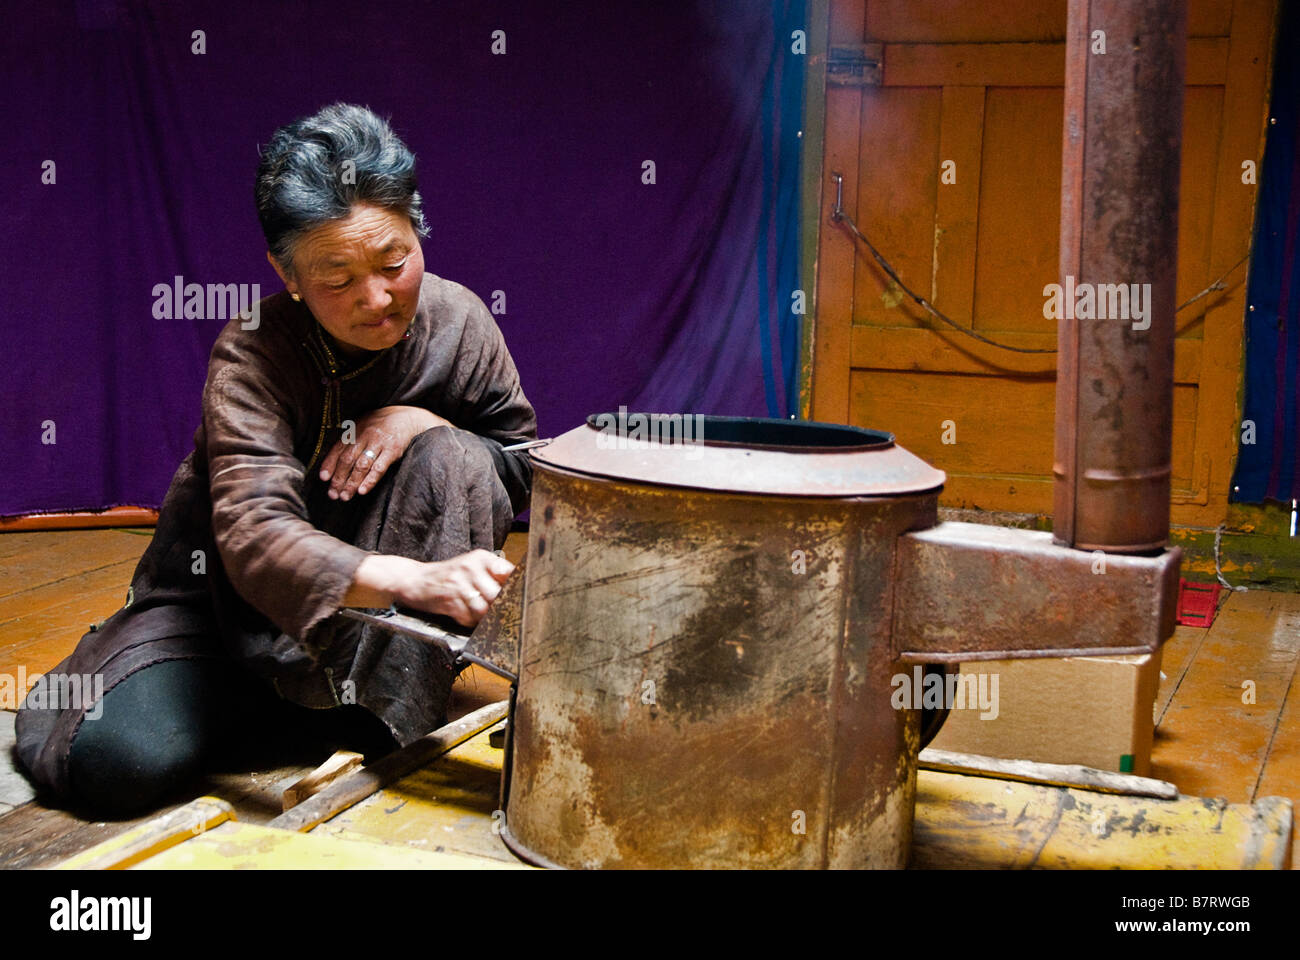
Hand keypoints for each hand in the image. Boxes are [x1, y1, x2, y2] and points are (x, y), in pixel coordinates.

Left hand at [319, 406, 452, 500]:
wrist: (409, 417)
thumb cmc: (383, 424)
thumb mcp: (364, 426)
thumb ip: (350, 440)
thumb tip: (334, 461)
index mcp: (355, 430)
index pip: (337, 449)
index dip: (329, 464)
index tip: (323, 479)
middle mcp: (364, 435)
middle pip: (347, 460)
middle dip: (338, 478)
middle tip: (333, 494)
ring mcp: (378, 442)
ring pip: (361, 465)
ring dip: (351, 483)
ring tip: (345, 496)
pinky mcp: (393, 450)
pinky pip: (379, 467)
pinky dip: (370, 480)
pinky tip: (363, 491)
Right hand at [347, 550, 514, 627]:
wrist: (414, 580)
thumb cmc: (448, 575)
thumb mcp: (471, 567)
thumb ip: (494, 576)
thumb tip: (520, 592)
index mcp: (482, 558)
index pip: (510, 573)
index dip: (519, 589)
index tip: (524, 600)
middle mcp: (472, 568)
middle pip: (499, 595)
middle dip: (502, 608)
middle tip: (504, 614)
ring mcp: (460, 584)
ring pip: (485, 609)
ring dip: (484, 617)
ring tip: (479, 614)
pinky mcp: (449, 600)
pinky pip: (468, 617)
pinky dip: (469, 621)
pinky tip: (464, 615)